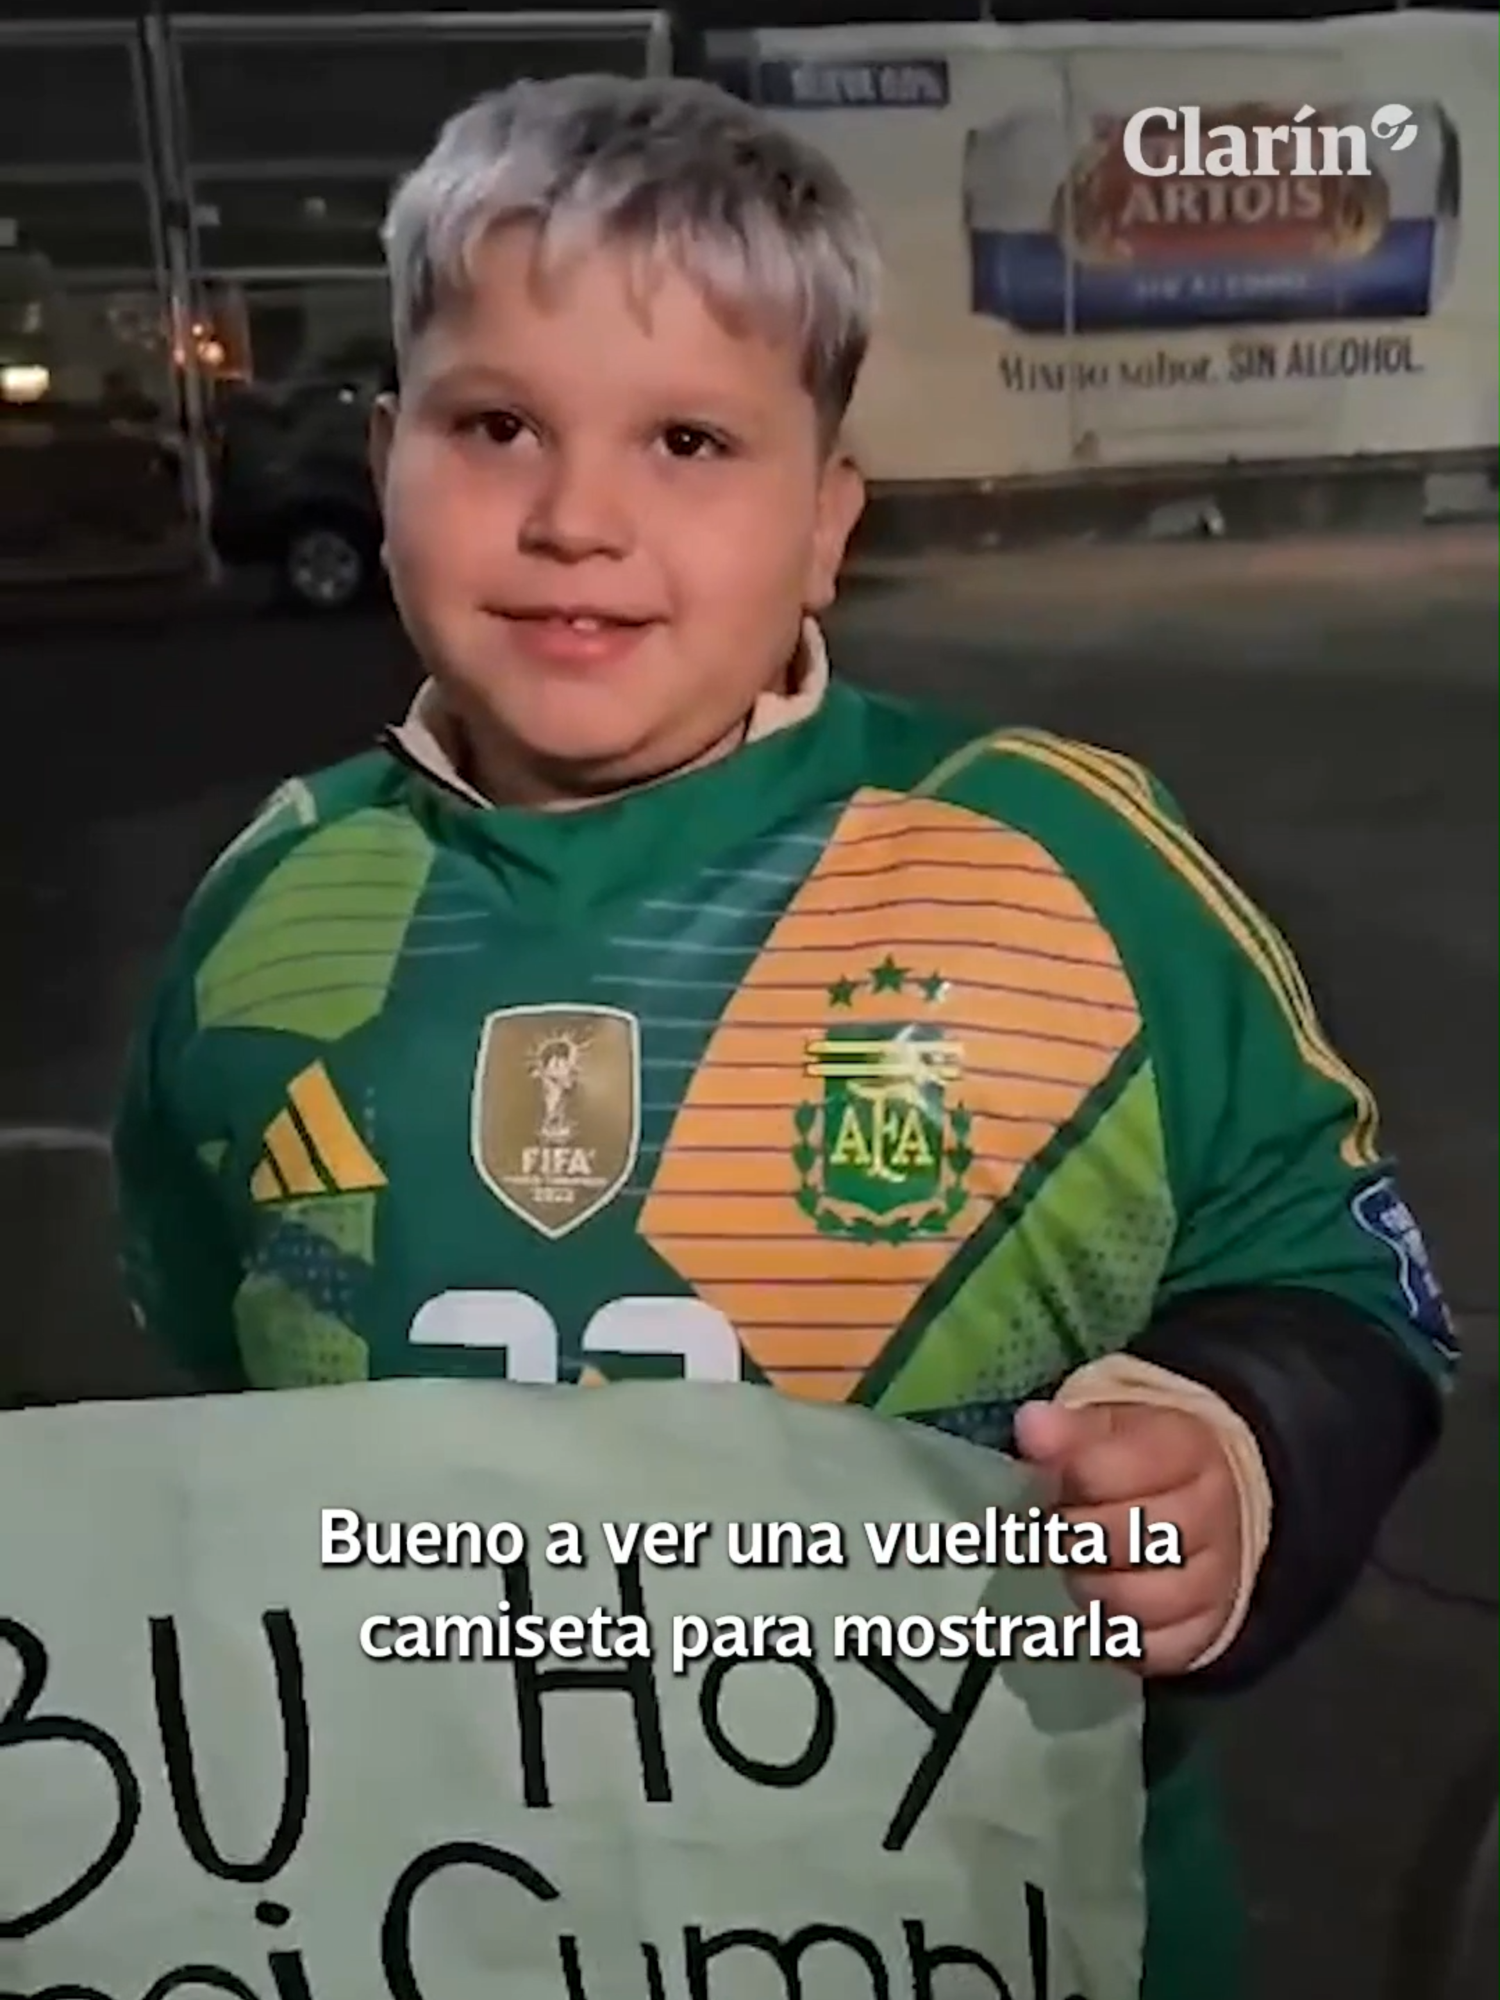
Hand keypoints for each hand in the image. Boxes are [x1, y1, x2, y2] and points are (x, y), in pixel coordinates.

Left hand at [1012, 1399, 1241, 1676]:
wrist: (1195, 1502)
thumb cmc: (1130, 1461)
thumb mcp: (1104, 1428)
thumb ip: (1068, 1429)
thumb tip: (1031, 1425)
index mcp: (1189, 1448)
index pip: (1132, 1465)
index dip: (1079, 1476)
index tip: (1049, 1479)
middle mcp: (1214, 1514)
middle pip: (1136, 1537)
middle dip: (1076, 1536)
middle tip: (1055, 1529)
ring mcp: (1217, 1578)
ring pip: (1143, 1600)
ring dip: (1091, 1588)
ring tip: (1073, 1568)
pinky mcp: (1204, 1632)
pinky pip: (1153, 1650)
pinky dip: (1113, 1637)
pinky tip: (1094, 1611)